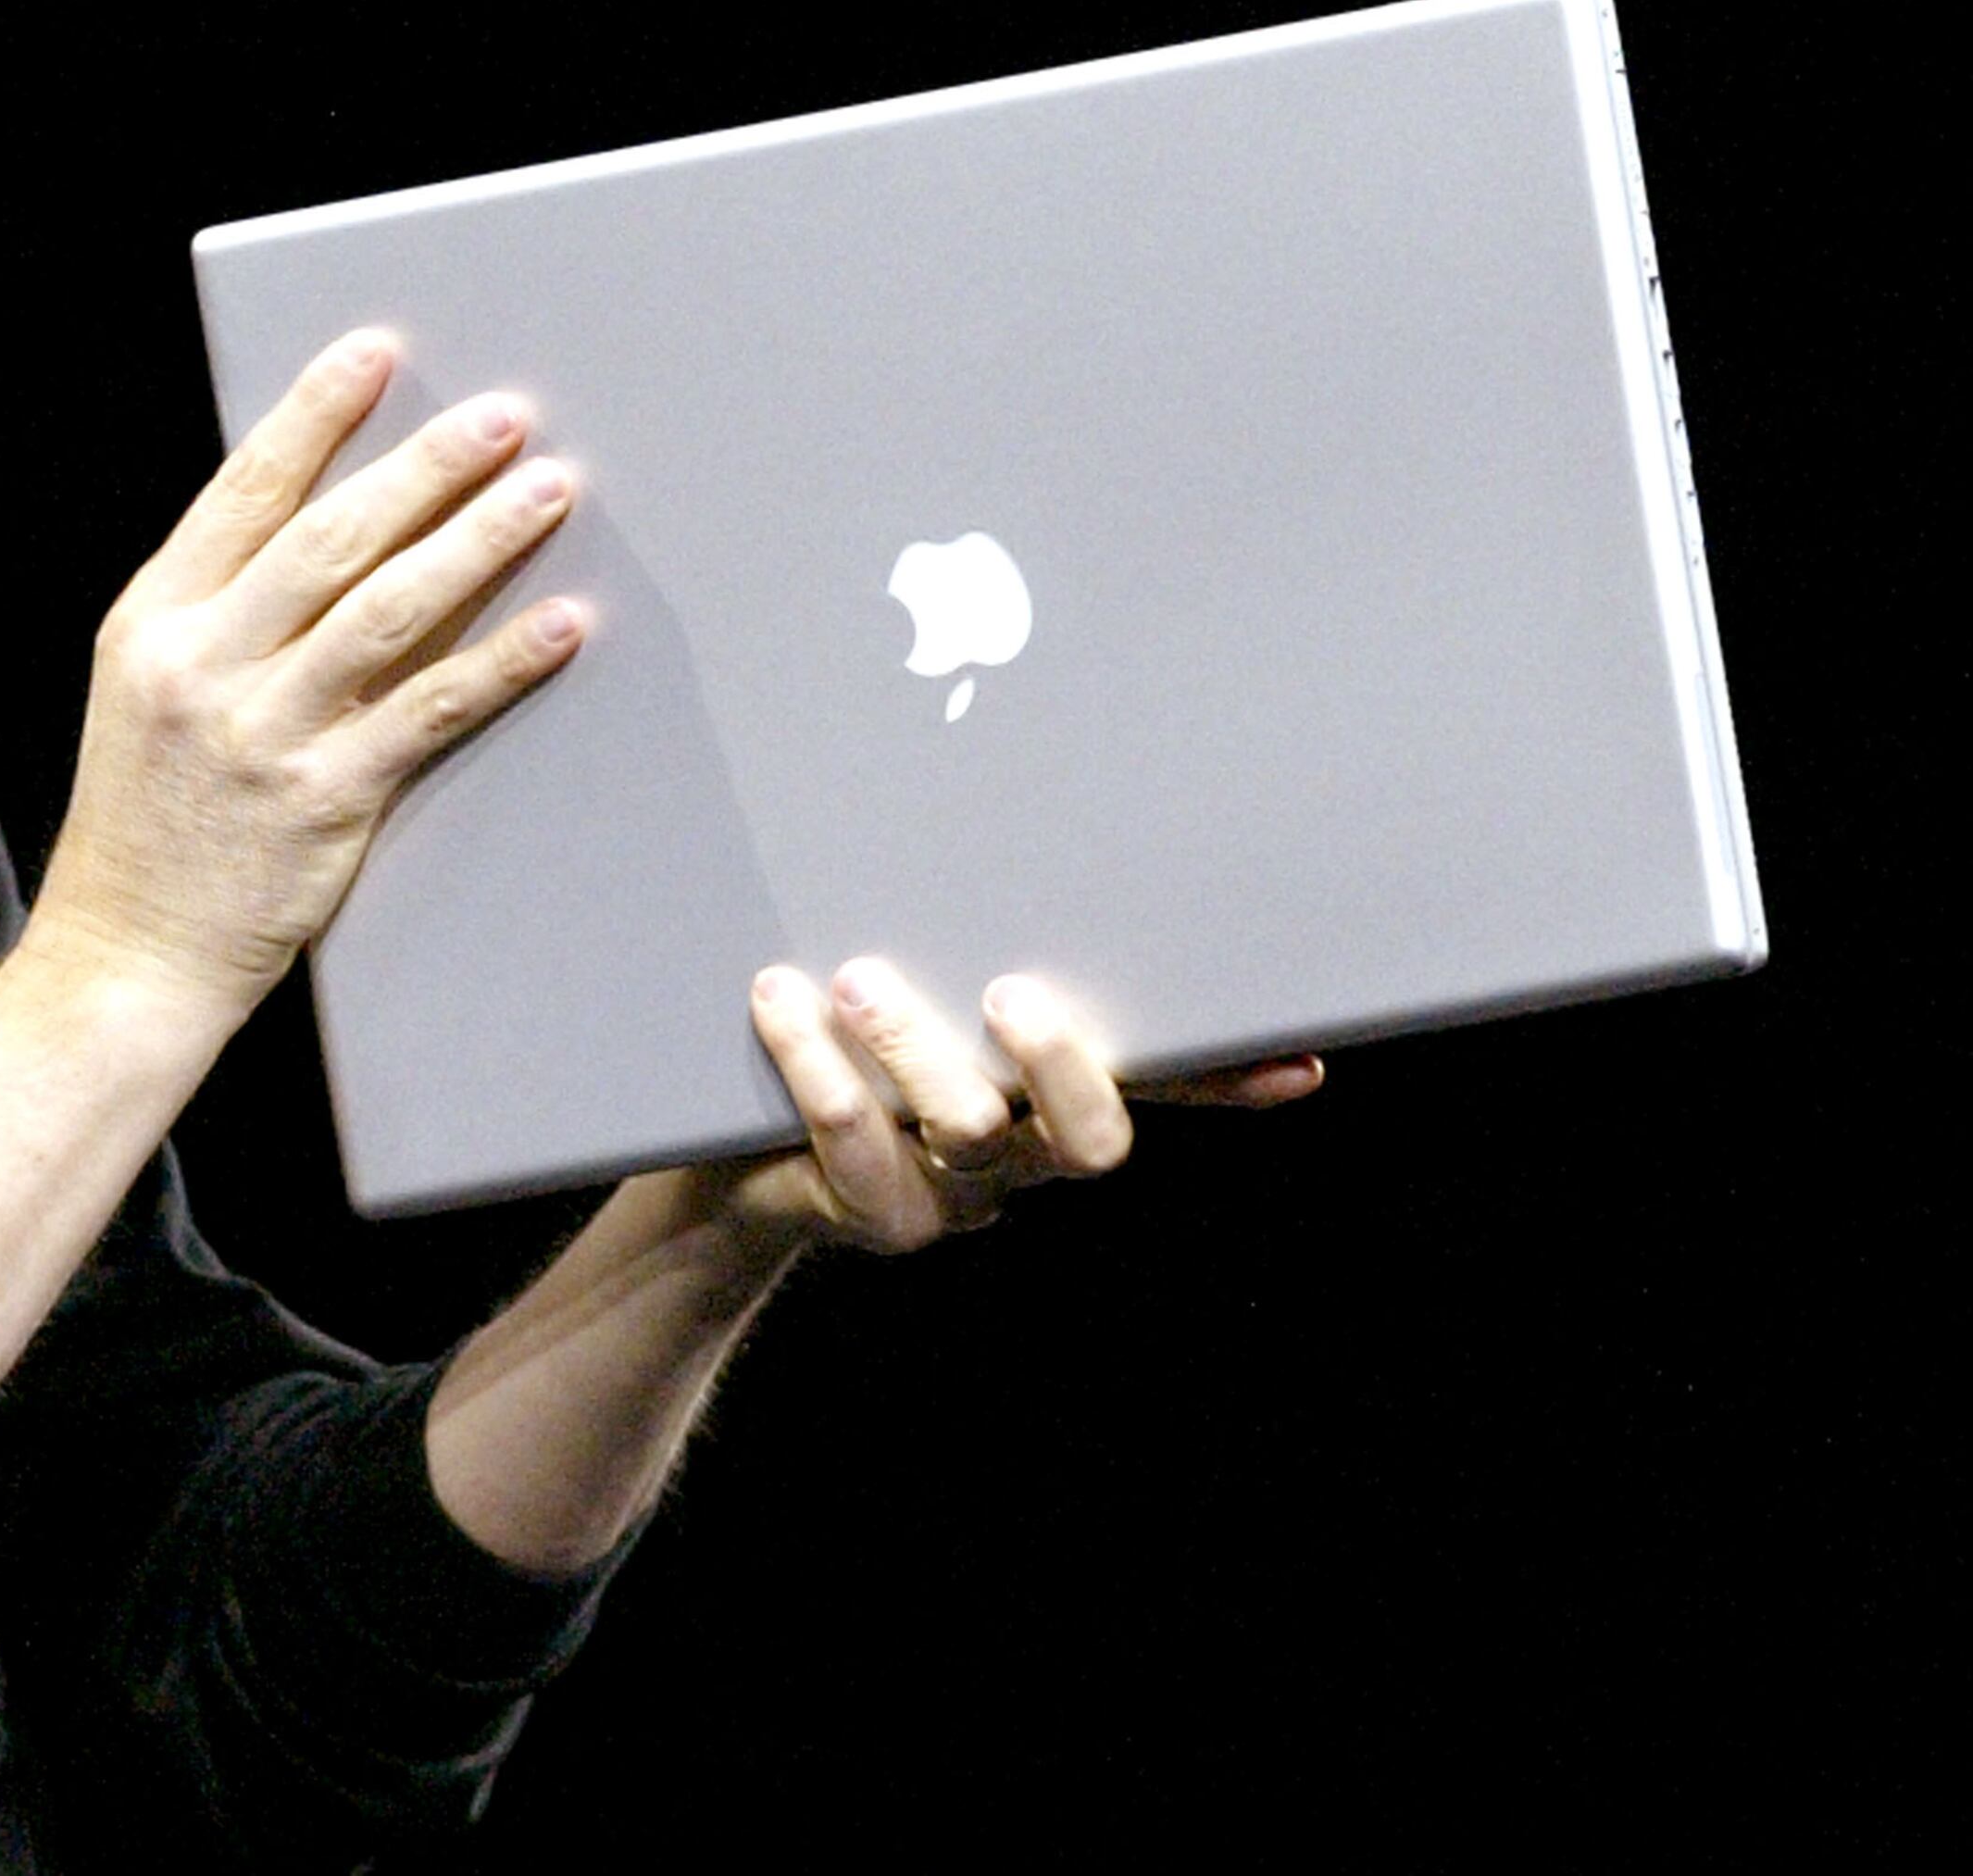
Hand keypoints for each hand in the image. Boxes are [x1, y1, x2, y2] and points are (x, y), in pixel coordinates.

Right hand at [21, 329, 586, 1025]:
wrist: (124, 960)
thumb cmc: (148, 822)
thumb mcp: (146, 691)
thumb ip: (220, 611)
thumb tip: (331, 524)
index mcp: (152, 622)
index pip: (243, 493)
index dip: (315, 414)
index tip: (377, 352)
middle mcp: (203, 665)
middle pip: (329, 537)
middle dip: (425, 465)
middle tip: (504, 414)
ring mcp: (263, 733)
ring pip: (387, 610)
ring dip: (477, 540)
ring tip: (548, 489)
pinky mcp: (323, 802)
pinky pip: (429, 712)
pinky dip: (500, 662)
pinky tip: (559, 625)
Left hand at [709, 958, 1322, 1253]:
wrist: (729, 1146)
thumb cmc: (835, 1029)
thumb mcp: (905, 967)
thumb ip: (958, 921)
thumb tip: (1023, 817)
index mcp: (1053, 1088)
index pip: (1164, 1082)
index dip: (1228, 1078)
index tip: (1296, 1060)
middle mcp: (1022, 1151)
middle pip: (1090, 1141)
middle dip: (1062, 1068)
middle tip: (1011, 993)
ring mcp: (952, 1193)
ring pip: (968, 1134)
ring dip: (915, 1047)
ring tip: (857, 976)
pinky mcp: (871, 1210)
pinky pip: (858, 1148)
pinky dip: (817, 1064)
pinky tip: (780, 997)